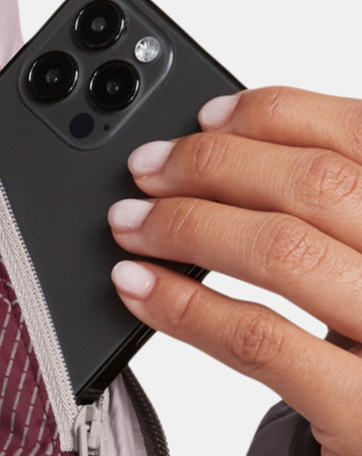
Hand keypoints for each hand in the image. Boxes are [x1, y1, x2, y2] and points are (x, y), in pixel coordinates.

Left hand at [107, 87, 361, 455]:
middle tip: (147, 170)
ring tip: (130, 225)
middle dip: (214, 166)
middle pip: (319, 184)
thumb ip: (325, 221)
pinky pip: (260, 341)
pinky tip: (141, 290)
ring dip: (187, 227)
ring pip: (284, 251)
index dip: (279, 115)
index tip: (207, 117)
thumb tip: (218, 153)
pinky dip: (184, 306)